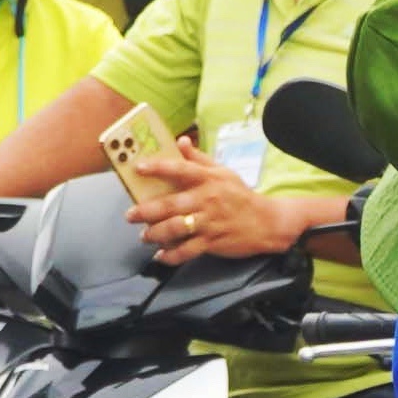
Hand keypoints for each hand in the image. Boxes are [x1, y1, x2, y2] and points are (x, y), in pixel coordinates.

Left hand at [126, 141, 316, 266]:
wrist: (267, 223)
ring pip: (175, 229)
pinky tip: (160, 256)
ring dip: (155, 234)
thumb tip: (180, 141)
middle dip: (145, 211)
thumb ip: (199, 158)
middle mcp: (207, 199)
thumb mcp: (223, 172)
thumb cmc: (241, 196)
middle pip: (170, 204)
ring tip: (144, 236)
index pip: (179, 169)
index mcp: (208, 179)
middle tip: (130, 215)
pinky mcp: (212, 242)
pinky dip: (171, 256)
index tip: (138, 168)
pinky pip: (187, 251)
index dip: (157, 167)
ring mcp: (209, 222)